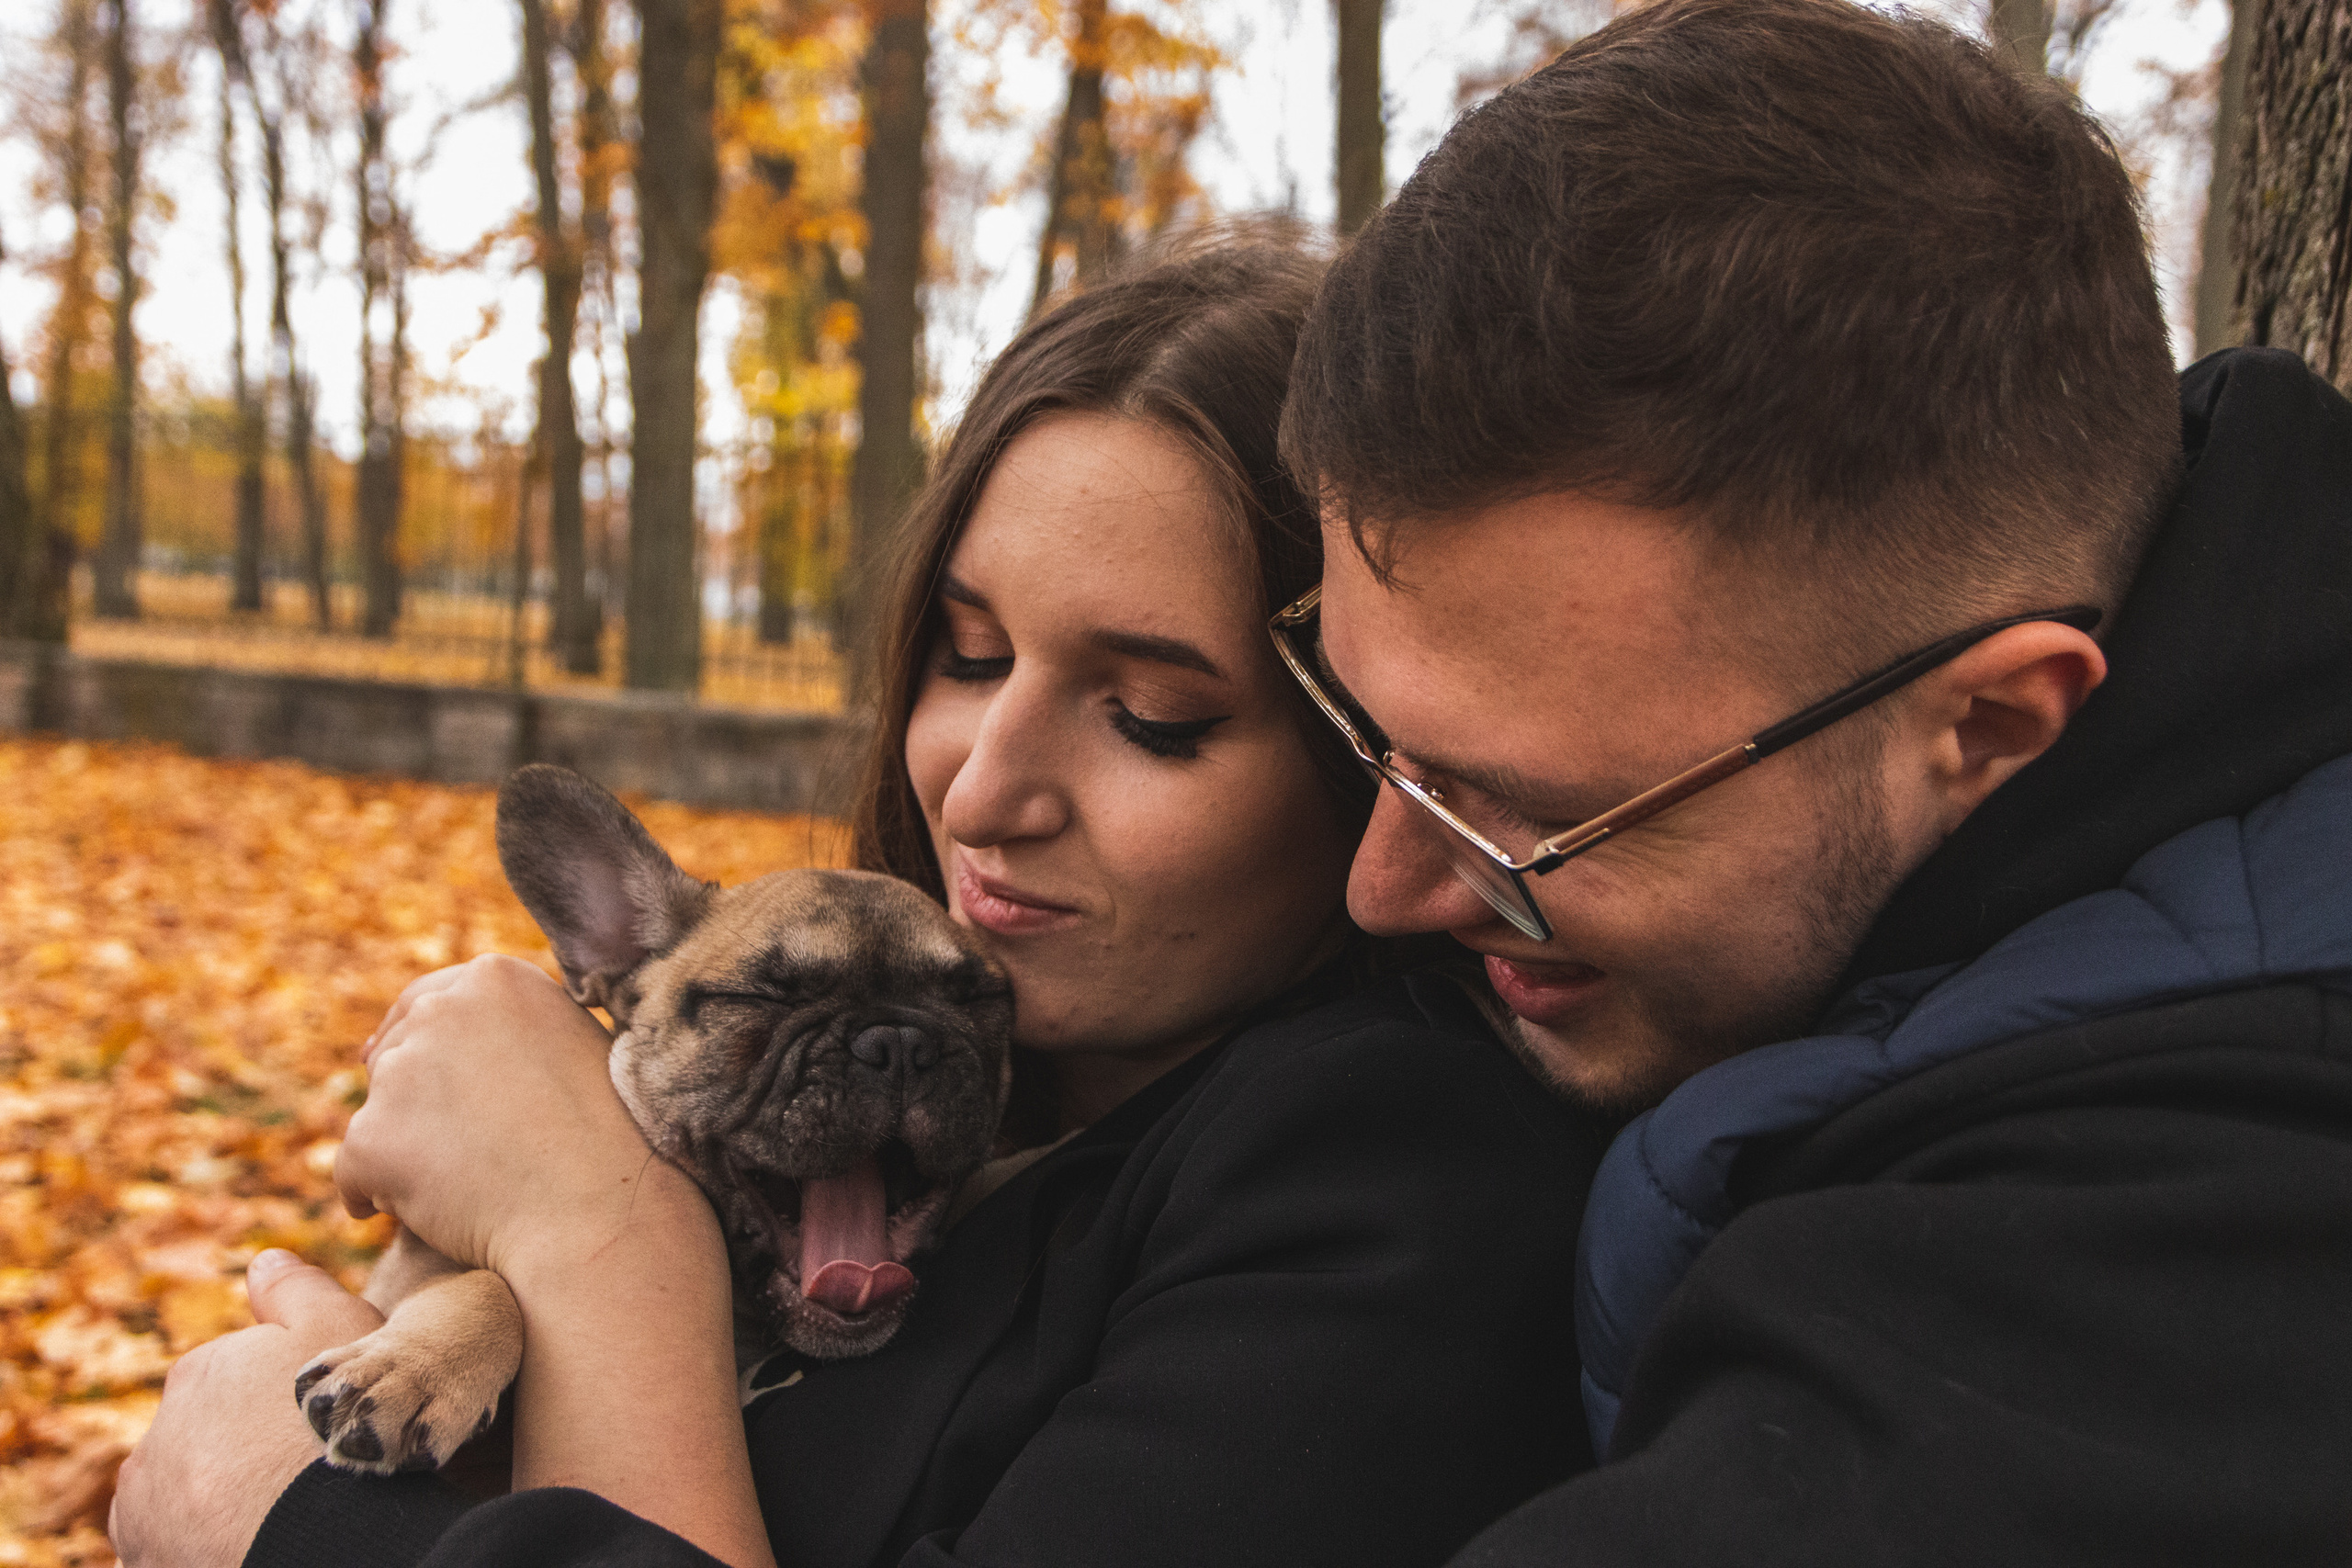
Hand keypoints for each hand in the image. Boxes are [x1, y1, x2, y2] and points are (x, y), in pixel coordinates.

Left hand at [111, 1251, 378, 1567]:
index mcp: (199, 1372)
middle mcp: (158, 1433)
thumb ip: (295, 1290)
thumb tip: (261, 1260)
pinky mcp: (142, 1557)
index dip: (284, 1399)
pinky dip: (199, 1541)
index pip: (237, 1379)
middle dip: (241, 1448)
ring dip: (216, 1498)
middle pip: (207, 1435)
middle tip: (297, 1470)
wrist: (313, 1538)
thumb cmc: (335, 1426)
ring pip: (185, 1492)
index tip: (318, 1422)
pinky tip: (244, 1539)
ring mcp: (144, 1502)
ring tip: (274, 1511)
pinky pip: (170, 1543)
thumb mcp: (338, 1329)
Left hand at [337, 954, 702, 1280]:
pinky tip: (416, 1218)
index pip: (427, 1001)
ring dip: (401, 1149)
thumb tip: (445, 1041)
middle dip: (409, 1099)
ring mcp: (401, 1071)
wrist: (599, 1211)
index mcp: (495, 978)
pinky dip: (374, 1196)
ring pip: (375, 1115)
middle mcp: (441, 1009)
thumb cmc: (606, 1140)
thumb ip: (512, 1031)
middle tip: (456, 1151)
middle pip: (393, 1054)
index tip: (424, 1084)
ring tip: (459, 1189)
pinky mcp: (370, 1138)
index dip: (423, 1046)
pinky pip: (354, 1173)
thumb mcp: (572, 1048)